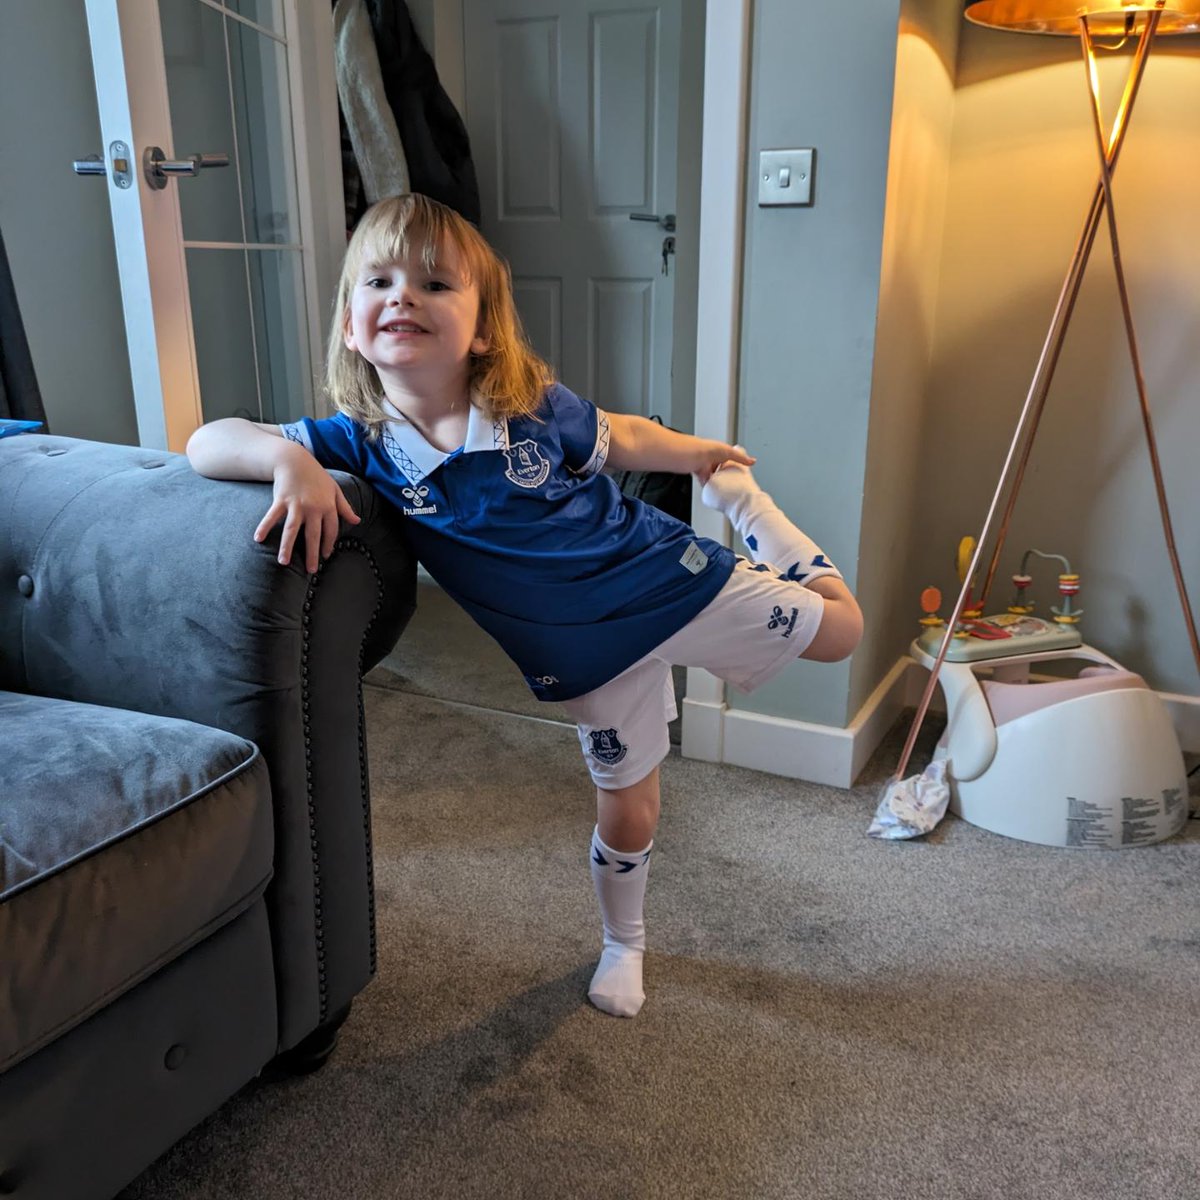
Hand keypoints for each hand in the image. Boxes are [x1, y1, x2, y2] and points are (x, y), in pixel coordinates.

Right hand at [253, 450, 360, 572]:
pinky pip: (272, 516)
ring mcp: (296, 505)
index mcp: (328, 507)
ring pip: (292, 530)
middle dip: (313, 554)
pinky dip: (264, 526)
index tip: (325, 556)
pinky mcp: (281, 500)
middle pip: (313, 535)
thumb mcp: (335, 490)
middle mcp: (313, 508)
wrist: (295, 460)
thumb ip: (345, 508)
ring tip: (283, 562)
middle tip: (311, 570)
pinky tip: (257, 538)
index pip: (331, 530)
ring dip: (287, 546)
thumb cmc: (316, 476)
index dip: (329, 544)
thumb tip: (357, 521)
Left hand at [694, 442, 755, 485]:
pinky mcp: (701, 475)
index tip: (738, 472)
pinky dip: (710, 486)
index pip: (728, 460)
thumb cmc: (710, 449)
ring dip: (718, 482)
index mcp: (719, 452)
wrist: (696, 455)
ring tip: (725, 488)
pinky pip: (706, 483)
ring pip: (714, 477)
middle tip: (731, 482)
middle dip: (725, 476)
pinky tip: (715, 490)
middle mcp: (712, 460)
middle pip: (720, 470)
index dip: (733, 466)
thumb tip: (752, 461)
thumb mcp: (730, 452)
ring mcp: (706, 468)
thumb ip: (741, 458)